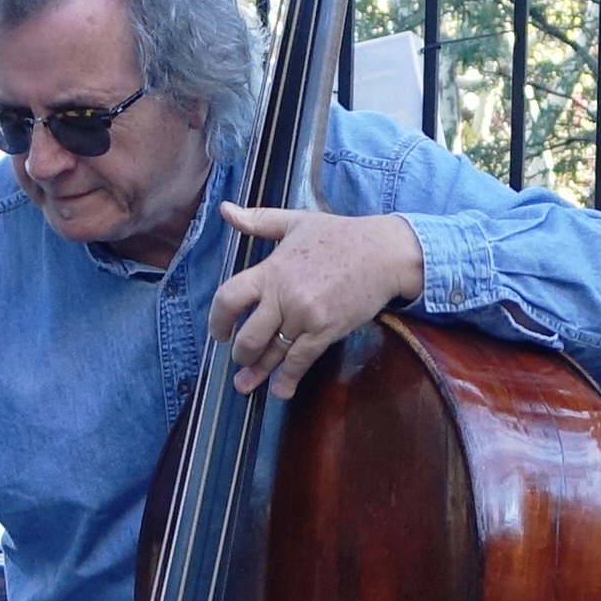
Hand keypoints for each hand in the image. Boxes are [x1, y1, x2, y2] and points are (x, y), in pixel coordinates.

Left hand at [208, 203, 425, 398]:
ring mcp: (305, 316)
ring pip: (274, 352)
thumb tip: (225, 209)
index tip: (218, 332)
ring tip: (246, 385)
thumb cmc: (340, 235)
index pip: (230, 298)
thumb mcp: (295, 222)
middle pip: (249, 335)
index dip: (217, 320)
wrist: (384, 252)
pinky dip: (288, 379)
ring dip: (259, 372)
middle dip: (240, 353)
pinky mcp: (326, 330)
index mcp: (272, 270)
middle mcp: (284, 296)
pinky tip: (280, 391)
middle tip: (240, 359)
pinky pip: (300, 361)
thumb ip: (258, 221)